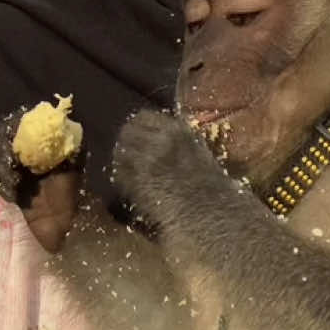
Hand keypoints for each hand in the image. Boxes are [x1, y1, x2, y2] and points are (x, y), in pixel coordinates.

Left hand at [113, 110, 226, 227]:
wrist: (209, 213)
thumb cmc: (211, 185)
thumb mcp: (199, 151)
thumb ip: (179, 138)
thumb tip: (160, 132)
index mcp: (177, 130)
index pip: (143, 117)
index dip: (138, 126)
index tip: (138, 133)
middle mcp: (159, 141)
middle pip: (126, 131)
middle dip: (126, 141)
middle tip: (128, 151)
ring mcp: (147, 162)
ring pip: (119, 152)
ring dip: (121, 159)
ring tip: (126, 168)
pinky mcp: (137, 184)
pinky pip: (118, 175)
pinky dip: (120, 178)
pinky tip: (128, 185)